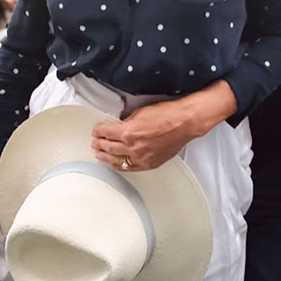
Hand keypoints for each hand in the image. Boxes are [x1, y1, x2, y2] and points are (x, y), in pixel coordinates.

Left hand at [91, 80, 236, 170]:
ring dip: (105, 157)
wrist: (185, 123)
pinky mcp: (149, 164)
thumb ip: (127, 121)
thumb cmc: (167, 114)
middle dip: (99, 144)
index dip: (98, 131)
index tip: (96, 130)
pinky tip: (115, 164)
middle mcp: (132, 147)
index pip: (105, 132)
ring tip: (100, 154)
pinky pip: (130, 168)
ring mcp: (141, 157)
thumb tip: (119, 125)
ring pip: (116, 160)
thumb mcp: (141, 112)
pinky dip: (120, 166)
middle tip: (95, 142)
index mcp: (128, 132)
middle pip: (108, 148)